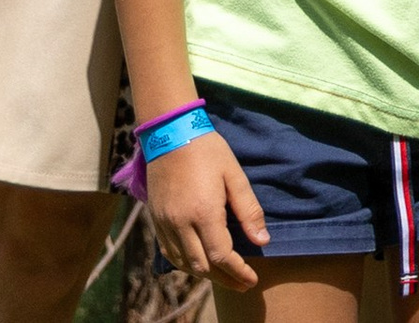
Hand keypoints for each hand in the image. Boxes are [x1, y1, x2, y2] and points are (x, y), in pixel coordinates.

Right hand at [147, 133, 267, 291]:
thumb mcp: (235, 175)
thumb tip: (263, 240)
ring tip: (225, 276)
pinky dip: (186, 264)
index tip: (252, 279)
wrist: (170, 134)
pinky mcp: (155, 220)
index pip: (222, 256)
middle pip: (202, 266)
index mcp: (203, 212)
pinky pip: (169, 253)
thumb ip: (249, 210)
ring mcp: (164, 224)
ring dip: (205, 274)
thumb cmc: (208, 151)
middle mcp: (180, 223)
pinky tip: (199, 263)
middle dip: (224, 279)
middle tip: (243, 283)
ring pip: (184, 263)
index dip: (238, 271)